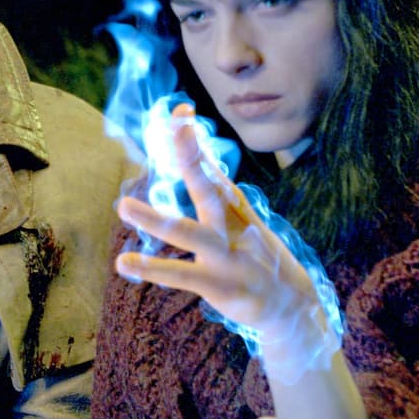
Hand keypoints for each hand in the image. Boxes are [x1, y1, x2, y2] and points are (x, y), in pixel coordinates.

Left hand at [114, 103, 329, 359]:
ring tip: (123, 205)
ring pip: (189, 233)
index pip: (214, 170)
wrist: (295, 308)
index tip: (181, 111)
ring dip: (155, 220)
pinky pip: (181, 275)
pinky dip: (151, 269)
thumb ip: (222, 194)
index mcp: (237, 212)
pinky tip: (123, 262)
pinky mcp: (220, 285)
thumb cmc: (262, 260)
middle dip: (193, 159)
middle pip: (210, 190)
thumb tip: (203, 159)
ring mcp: (228, 258)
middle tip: (176, 129)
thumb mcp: (247, 224)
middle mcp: (233, 229)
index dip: (197, 143)